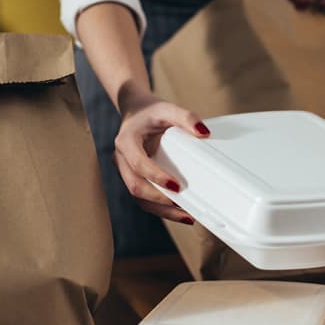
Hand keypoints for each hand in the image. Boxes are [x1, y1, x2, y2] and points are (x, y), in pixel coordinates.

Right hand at [114, 93, 209, 223]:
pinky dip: (160, 208)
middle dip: (160, 201)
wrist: (135, 112)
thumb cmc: (150, 112)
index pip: (138, 164)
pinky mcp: (132, 179)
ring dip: (161, 210)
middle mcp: (120, 159)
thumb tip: (204, 133)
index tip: (177, 186)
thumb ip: (185, 117)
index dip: (156, 177)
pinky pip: (143, 198)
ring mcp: (125, 171)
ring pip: (138, 198)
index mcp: (125, 141)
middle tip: (186, 208)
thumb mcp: (167, 108)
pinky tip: (180, 212)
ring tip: (187, 216)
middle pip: (136, 187)